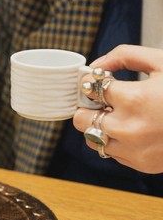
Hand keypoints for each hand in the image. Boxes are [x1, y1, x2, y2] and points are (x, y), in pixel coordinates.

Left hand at [74, 45, 162, 172]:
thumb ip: (126, 56)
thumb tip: (97, 64)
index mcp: (134, 100)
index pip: (91, 90)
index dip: (95, 83)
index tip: (101, 82)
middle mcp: (128, 129)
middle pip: (81, 118)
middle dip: (90, 107)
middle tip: (106, 101)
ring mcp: (133, 150)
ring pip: (91, 138)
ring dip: (100, 126)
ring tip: (123, 116)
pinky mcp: (140, 163)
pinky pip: (111, 152)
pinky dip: (116, 140)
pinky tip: (137, 129)